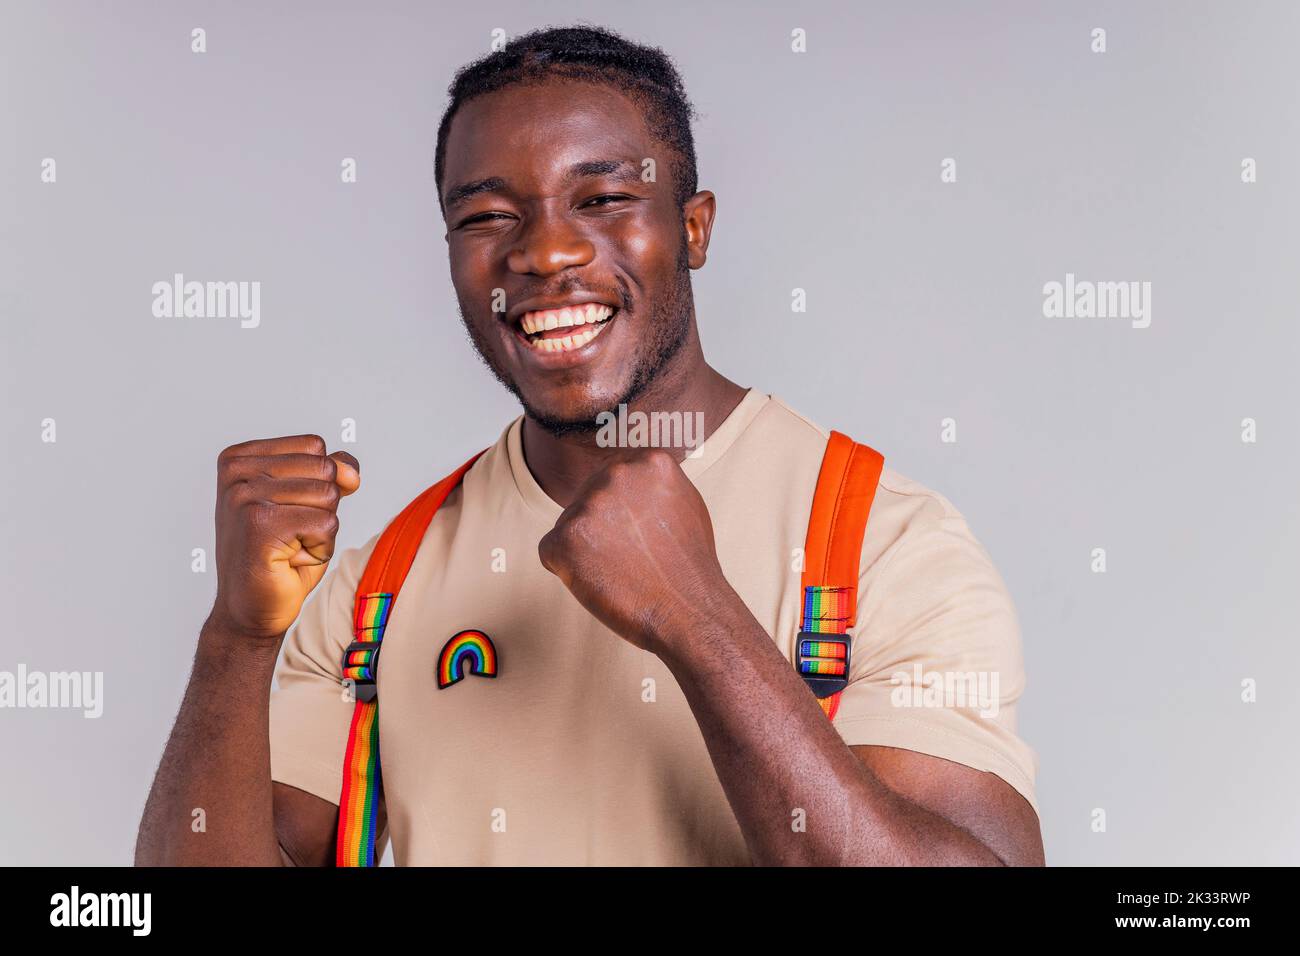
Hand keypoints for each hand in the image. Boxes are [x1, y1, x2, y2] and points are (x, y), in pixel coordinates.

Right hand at [210, 434, 359, 639]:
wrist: (252, 609)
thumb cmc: (280, 555)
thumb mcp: (308, 501)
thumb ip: (331, 471)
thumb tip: (351, 473)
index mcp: (240, 457)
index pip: (314, 446)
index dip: (319, 483)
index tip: (287, 512)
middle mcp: (236, 472)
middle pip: (324, 468)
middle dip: (322, 507)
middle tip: (290, 534)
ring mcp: (244, 497)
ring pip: (328, 495)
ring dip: (321, 530)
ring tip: (288, 547)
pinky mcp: (259, 525)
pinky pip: (327, 523)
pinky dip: (319, 548)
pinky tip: (288, 561)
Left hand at [538, 448, 727, 654]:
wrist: (689, 611)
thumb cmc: (689, 566)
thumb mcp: (684, 502)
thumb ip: (653, 482)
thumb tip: (632, 472)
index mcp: (648, 460)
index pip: (614, 477)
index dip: (623, 512)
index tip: (640, 533)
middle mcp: (616, 473)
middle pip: (589, 497)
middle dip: (603, 527)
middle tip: (633, 556)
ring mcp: (589, 505)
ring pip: (571, 524)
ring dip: (588, 548)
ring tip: (622, 570)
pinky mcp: (564, 538)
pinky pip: (552, 551)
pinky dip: (569, 571)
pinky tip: (602, 581)